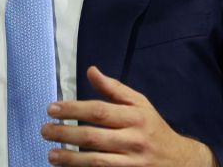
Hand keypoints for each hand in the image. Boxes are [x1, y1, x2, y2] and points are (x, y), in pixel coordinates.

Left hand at [41, 66, 215, 165]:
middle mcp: (134, 140)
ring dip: (71, 159)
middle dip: (65, 134)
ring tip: (51, 155)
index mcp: (135, 118)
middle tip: (45, 130)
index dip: (73, 109)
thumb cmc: (154, 128)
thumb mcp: (140, 104)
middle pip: (94, 137)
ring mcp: (133, 163)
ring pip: (97, 161)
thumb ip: (114, 89)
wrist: (183, 161)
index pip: (99, 111)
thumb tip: (91, 70)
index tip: (51, 109)